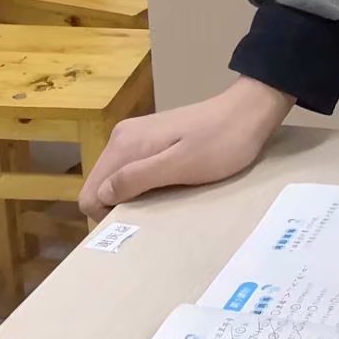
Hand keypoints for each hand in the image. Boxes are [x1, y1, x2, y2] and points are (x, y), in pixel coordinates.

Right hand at [81, 76, 294, 220]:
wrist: (249, 111)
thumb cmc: (221, 142)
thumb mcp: (181, 165)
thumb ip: (138, 178)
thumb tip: (100, 196)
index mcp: (124, 145)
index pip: (90, 194)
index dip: (106, 217)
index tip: (135, 228)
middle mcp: (122, 138)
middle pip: (101, 186)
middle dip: (118, 208)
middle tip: (151, 221)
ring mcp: (136, 136)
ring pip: (117, 180)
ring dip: (132, 198)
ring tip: (162, 207)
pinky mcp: (152, 139)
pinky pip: (134, 170)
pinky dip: (143, 186)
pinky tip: (167, 191)